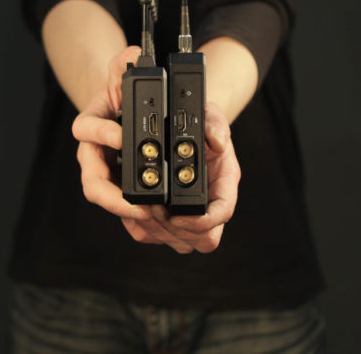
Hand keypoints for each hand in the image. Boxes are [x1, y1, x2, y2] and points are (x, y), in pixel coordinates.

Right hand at [72, 47, 240, 253]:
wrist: (123, 109)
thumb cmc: (122, 92)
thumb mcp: (125, 71)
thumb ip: (126, 61)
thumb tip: (133, 54)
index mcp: (91, 124)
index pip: (85, 130)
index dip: (101, 135)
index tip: (122, 138)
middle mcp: (93, 151)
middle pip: (90, 180)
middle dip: (110, 194)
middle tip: (134, 202)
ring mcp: (105, 170)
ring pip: (105, 197)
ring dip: (123, 209)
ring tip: (147, 215)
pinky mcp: (119, 183)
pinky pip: (121, 203)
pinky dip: (134, 213)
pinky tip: (152, 220)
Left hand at [122, 101, 239, 253]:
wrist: (193, 129)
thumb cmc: (204, 124)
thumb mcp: (212, 116)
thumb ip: (215, 126)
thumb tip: (217, 143)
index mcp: (224, 182)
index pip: (222, 213)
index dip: (202, 221)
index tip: (178, 215)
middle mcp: (211, 202)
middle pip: (205, 238)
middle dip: (177, 229)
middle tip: (155, 208)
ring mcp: (193, 214)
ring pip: (183, 243)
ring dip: (160, 231)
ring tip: (144, 207)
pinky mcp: (174, 218)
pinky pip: (160, 238)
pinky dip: (145, 230)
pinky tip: (136, 212)